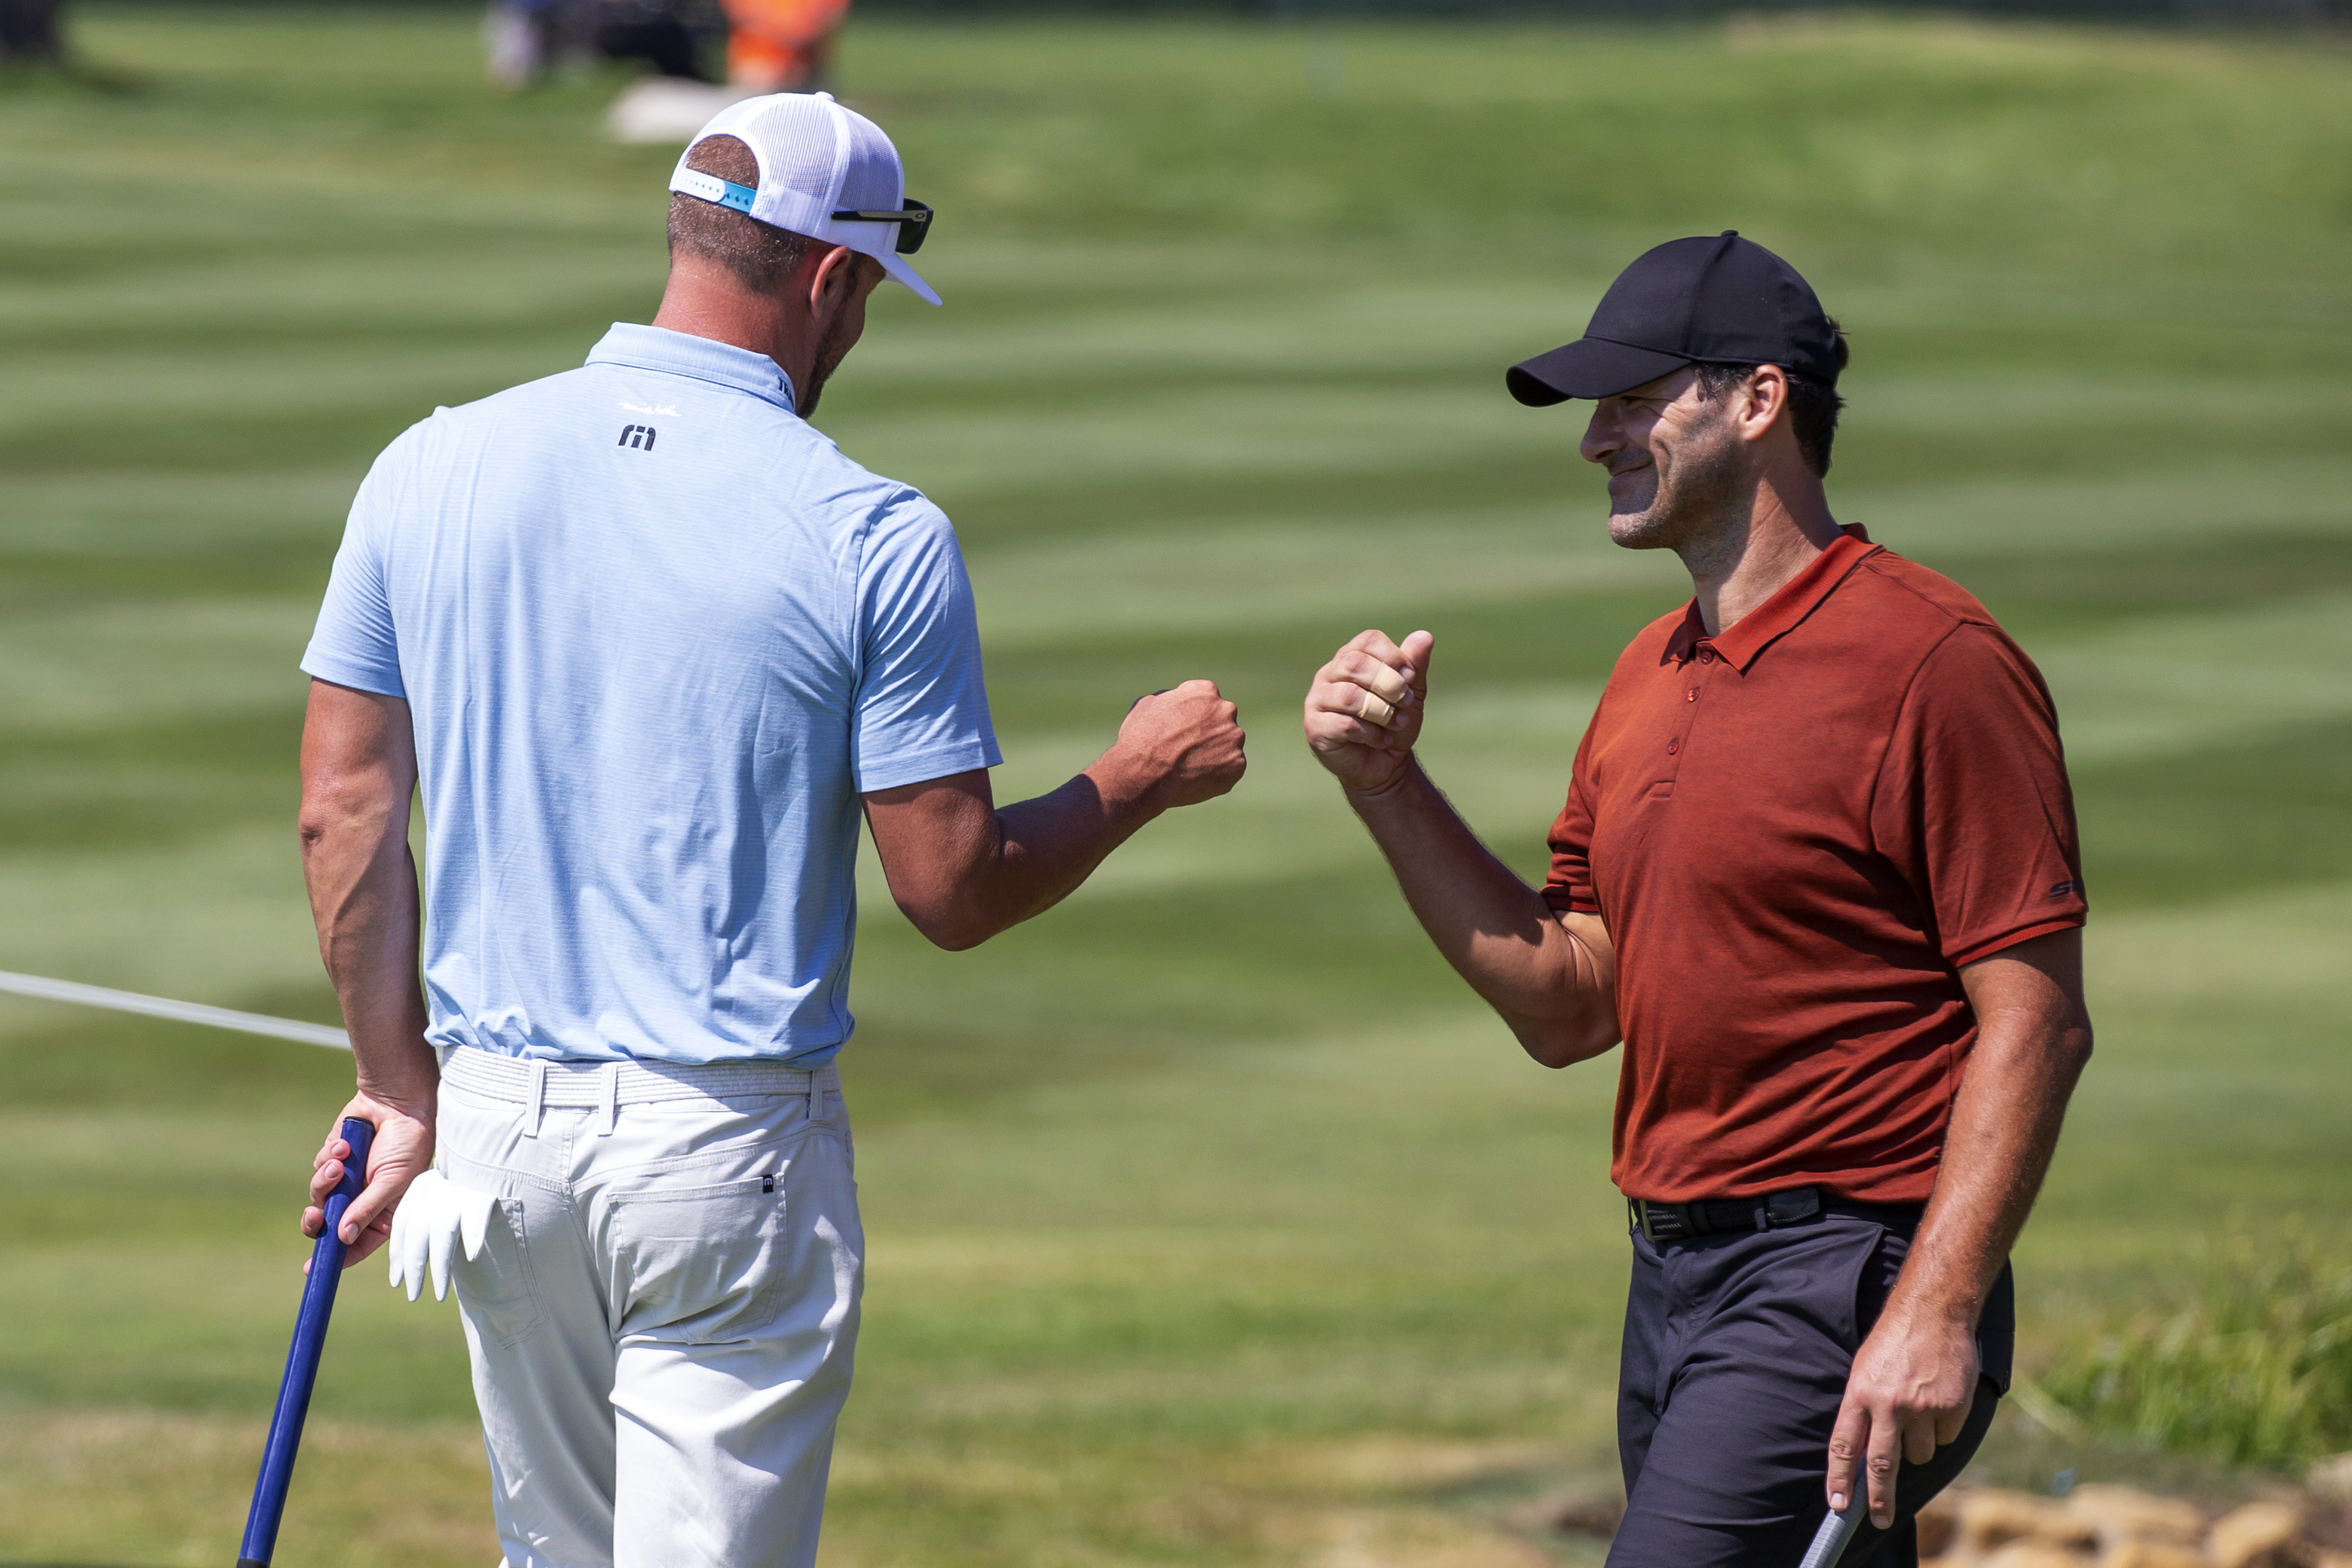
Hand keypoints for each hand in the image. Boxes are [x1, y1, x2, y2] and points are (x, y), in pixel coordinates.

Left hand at [302, 1089, 435, 1270]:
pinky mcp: (334, 1161)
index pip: (356, 1243)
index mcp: (383, 1213)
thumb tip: (343, 1237)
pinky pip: (319, 1169)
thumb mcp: (393, 1181)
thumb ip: (367, 1209)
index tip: (313, 1268)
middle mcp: (362, 1201)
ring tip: (341, 1160)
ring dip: (326, 1180)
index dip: (336, 1256)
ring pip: (319, 1196)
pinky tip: (346, 1143)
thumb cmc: (407, 1144)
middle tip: (314, 1215)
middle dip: (317, 1221)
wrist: (396, 1103)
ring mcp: (346, 1181)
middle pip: (328, 1225)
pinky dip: (329, 1158)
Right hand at [1107, 679, 1246, 809]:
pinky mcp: (1237, 765)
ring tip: (1189, 767)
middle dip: (1209, 733)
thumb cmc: (1140, 738)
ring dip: (1215, 754)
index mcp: (1205, 691)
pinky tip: (1196, 779)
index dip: (1194, 715)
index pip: (1207, 699)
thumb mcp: (1147, 705)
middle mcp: (1226, 710)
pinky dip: (1217, 775)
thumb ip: (1169, 698)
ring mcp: (1234, 738)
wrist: (1145, 774)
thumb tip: (1175, 700)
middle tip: (1188, 749)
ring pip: (1228, 746)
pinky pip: (1230, 769)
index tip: (1182, 729)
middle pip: (1222, 721)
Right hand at [1303, 629, 1432, 795]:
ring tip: (1397, 724)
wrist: (1385, 764)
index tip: (1411, 676)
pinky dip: (1371, 733)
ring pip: (1349, 696)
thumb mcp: (1412, 692)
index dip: (1394, 657)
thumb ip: (1415, 665)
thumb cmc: (1394, 723)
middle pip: (1355, 664)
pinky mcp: (1315, 727)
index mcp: (1350, 657)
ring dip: (1382, 711)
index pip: (1368, 641)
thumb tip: (1425, 636)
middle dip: (1389, 684)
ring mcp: (1317, 700)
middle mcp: (1329, 674)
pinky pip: (1344, 724)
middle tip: (1406, 701)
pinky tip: (1381, 740)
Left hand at [1827, 1296, 1980, 1529]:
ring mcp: (1921, 1408)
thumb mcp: (1865, 1369)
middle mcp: (1888, 1404)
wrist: (1934, 1311)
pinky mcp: (1951, 1409)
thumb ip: (1863, 1410)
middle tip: (1878, 1520)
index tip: (1838, 1505)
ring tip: (1919, 1409)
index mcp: (1859, 1393)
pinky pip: (1945, 1439)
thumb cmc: (1894, 1340)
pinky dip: (1942, 1428)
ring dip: (1918, 1444)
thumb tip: (1862, 1456)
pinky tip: (1940, 1400)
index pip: (1844, 1445)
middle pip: (1881, 1465)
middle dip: (1879, 1498)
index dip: (1840, 1478)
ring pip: (1919, 1455)